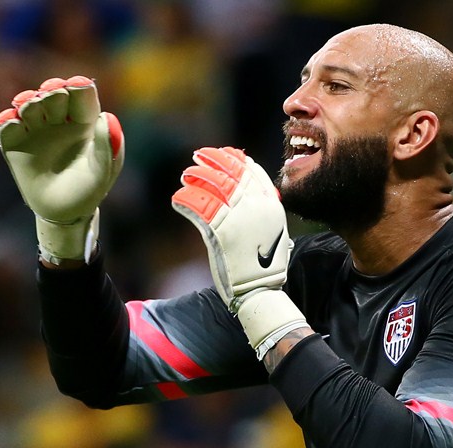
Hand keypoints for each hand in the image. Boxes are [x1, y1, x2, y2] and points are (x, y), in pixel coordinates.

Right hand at [0, 76, 123, 263]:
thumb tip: (107, 117)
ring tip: (27, 106)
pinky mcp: (15, 143)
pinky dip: (7, 121)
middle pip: (53, 95)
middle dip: (51, 91)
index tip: (73, 85)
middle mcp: (58, 120)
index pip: (81, 95)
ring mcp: (35, 130)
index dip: (77, 86)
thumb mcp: (103, 170)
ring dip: (27, 101)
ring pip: (29, 105)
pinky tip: (11, 121)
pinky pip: (7, 127)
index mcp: (84, 121)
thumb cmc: (89, 188)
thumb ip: (108, 146)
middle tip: (50, 94)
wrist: (64, 212)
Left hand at [172, 147, 308, 358]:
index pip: (254, 173)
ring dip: (198, 176)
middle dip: (215, 160)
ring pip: (214, 186)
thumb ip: (263, 211)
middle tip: (200, 155)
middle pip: (232, 174)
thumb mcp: (274, 231)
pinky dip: (186, 200)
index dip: (238, 161)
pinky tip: (178, 198)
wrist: (259, 289)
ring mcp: (238, 217)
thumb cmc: (265, 265)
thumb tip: (249, 195)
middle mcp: (257, 207)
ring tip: (187, 174)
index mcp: (272, 205)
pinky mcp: (219, 231)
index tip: (227, 152)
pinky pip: (198, 207)